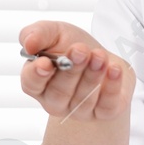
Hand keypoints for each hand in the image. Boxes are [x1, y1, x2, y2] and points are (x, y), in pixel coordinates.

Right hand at [19, 20, 133, 122]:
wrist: (104, 58)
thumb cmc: (73, 46)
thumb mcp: (54, 32)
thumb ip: (37, 33)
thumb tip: (28, 44)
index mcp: (38, 82)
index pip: (31, 84)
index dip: (37, 75)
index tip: (46, 63)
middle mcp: (55, 100)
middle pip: (59, 92)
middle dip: (71, 70)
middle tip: (81, 50)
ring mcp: (79, 110)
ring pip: (83, 98)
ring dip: (92, 75)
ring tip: (100, 55)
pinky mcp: (103, 112)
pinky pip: (107, 105)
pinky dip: (112, 87)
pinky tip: (114, 70)